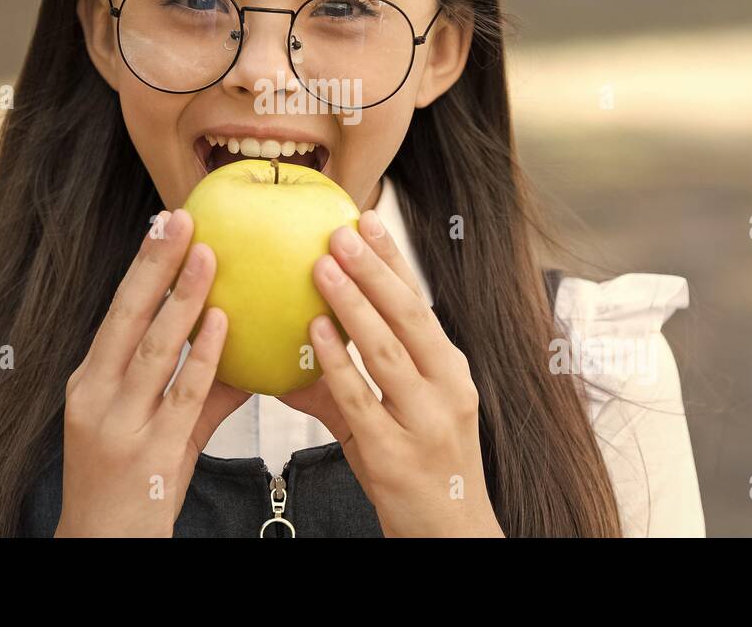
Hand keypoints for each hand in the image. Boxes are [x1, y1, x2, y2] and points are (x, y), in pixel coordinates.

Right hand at [56, 208, 249, 536]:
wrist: (104, 545)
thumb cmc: (128, 484)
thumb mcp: (149, 427)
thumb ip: (196, 390)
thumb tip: (243, 351)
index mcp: (90, 382)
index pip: (115, 312)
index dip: (141, 267)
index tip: (163, 224)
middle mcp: (96, 396)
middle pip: (126, 317)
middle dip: (154, 264)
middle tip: (181, 219)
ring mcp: (120, 423)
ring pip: (154, 348)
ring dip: (181, 299)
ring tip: (207, 256)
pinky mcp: (150, 451)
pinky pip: (183, 393)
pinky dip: (203, 354)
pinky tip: (222, 323)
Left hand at [278, 209, 503, 536]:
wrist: (449, 532)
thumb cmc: (421, 467)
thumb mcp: (400, 414)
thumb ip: (356, 379)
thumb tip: (301, 342)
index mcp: (450, 369)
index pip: (419, 303)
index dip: (393, 259)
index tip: (368, 219)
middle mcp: (446, 388)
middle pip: (409, 316)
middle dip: (374, 269)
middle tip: (340, 231)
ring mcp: (424, 420)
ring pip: (386, 350)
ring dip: (353, 304)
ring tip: (321, 266)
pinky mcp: (396, 453)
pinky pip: (360, 399)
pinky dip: (337, 362)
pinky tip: (314, 333)